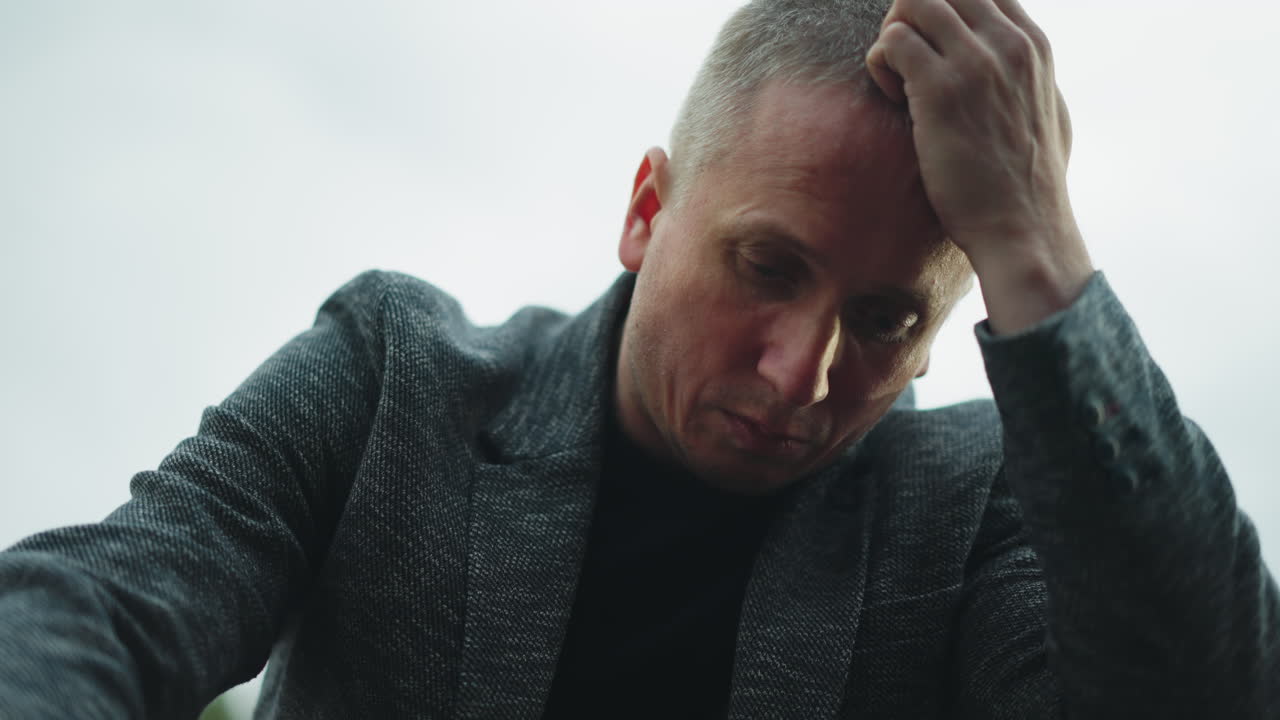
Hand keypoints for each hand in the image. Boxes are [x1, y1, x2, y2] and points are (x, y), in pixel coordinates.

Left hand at [866, 0, 1093, 332]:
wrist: (1023, 230)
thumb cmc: (1028, 186)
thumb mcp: (1048, 112)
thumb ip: (1026, 76)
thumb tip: (1015, 63)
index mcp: (1032, 44)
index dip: (944, 12)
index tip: (932, 52)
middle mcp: (1008, 43)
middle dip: (912, 19)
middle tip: (907, 66)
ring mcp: (976, 63)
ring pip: (912, 4)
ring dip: (893, 38)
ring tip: (900, 84)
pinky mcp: (940, 91)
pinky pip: (892, 41)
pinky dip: (881, 64)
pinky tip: (894, 100)